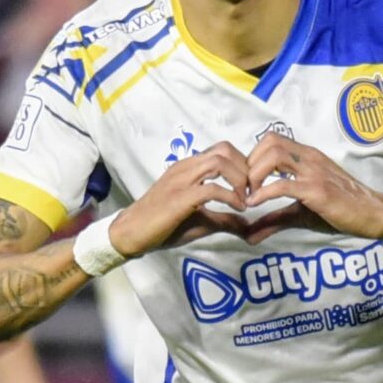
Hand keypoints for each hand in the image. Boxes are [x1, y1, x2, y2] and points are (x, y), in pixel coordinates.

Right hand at [109, 142, 258, 256]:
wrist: (130, 233)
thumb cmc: (162, 226)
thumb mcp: (200, 221)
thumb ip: (225, 219)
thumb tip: (249, 225)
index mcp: (189, 167)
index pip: (223, 149)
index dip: (244, 165)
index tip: (251, 188)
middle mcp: (186, 167)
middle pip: (225, 149)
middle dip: (246, 168)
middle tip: (252, 191)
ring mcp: (181, 180)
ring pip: (219, 162)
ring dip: (240, 179)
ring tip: (246, 199)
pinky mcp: (179, 197)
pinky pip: (211, 188)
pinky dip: (230, 197)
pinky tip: (238, 209)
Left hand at [238, 133, 382, 241]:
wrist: (373, 214)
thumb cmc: (341, 209)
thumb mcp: (302, 211)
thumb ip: (274, 219)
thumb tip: (248, 237)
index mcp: (307, 156)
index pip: (271, 140)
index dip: (252, 157)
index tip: (246, 182)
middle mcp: (310, 158)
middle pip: (269, 142)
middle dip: (249, 164)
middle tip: (244, 188)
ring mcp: (314, 172)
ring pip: (274, 156)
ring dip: (254, 174)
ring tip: (249, 196)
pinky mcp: (317, 190)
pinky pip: (283, 184)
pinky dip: (263, 193)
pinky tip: (255, 205)